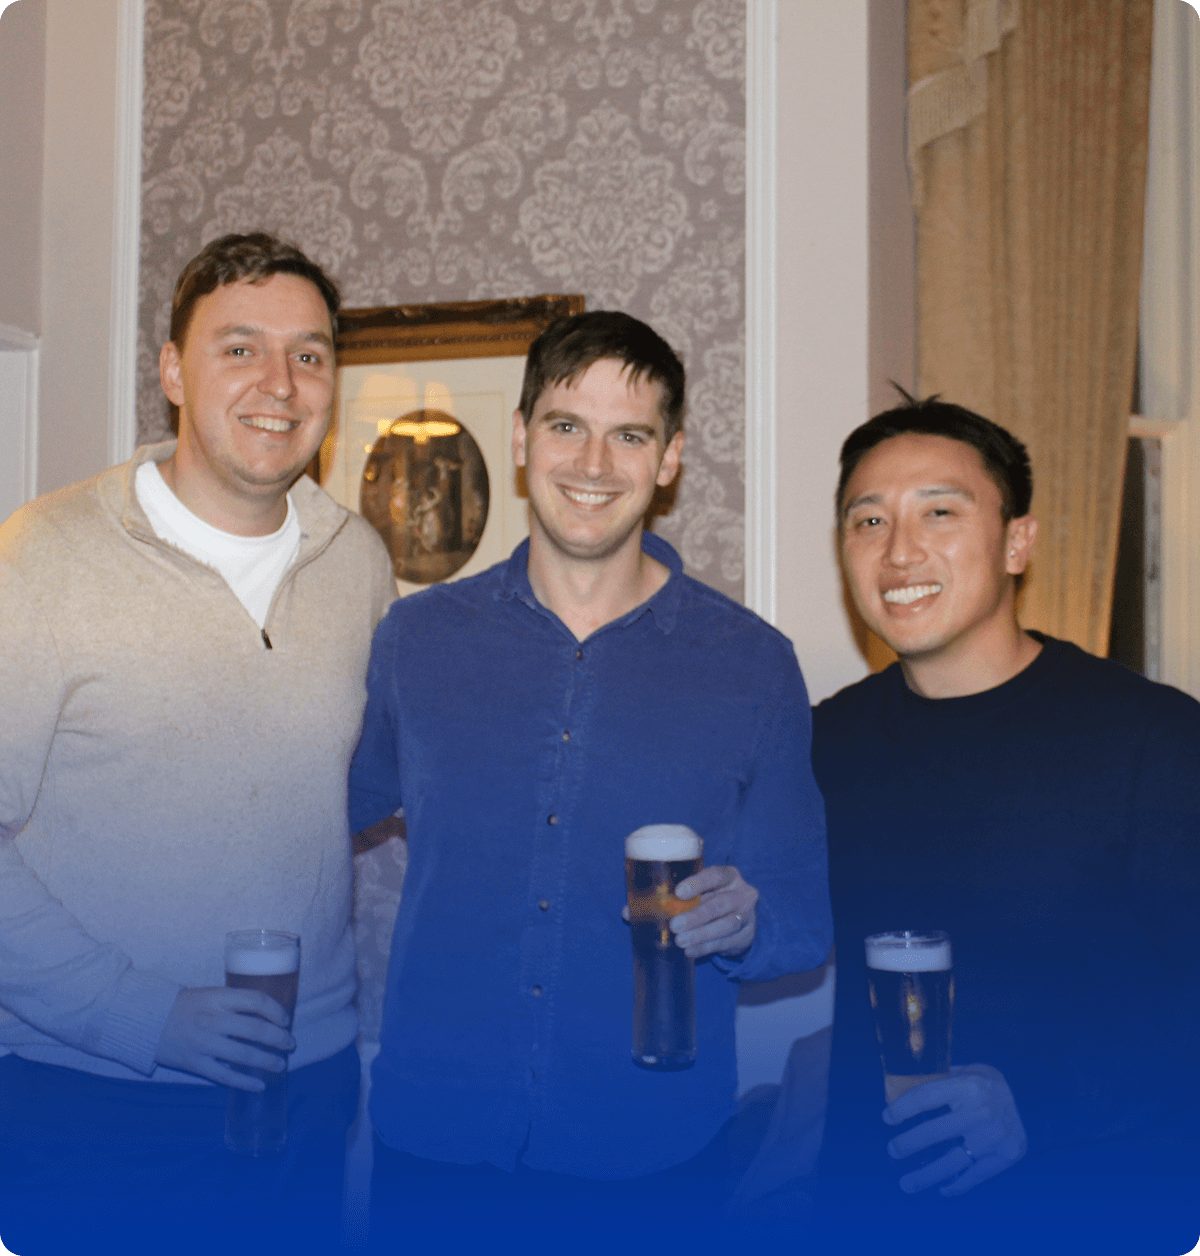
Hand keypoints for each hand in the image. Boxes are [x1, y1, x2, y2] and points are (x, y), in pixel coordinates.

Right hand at [154, 987, 295, 1090]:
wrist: (145, 1021)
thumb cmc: (182, 1006)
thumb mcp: (208, 994)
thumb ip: (232, 1002)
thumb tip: (264, 1014)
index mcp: (218, 998)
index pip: (256, 1001)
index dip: (276, 1011)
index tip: (285, 1019)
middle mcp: (213, 1020)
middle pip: (255, 1029)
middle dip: (278, 1038)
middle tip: (290, 1044)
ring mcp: (204, 1044)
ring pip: (244, 1054)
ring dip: (267, 1061)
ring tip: (280, 1064)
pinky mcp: (195, 1063)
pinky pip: (225, 1076)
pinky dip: (245, 1082)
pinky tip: (260, 1085)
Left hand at [670, 865, 758, 958]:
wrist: (741, 919)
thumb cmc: (715, 899)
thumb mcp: (706, 890)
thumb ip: (690, 896)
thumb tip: (665, 906)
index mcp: (731, 876)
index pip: (716, 875)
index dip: (697, 883)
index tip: (678, 892)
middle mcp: (743, 894)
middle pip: (720, 904)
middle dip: (696, 916)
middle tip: (675, 925)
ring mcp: (748, 915)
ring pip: (726, 925)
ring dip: (700, 934)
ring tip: (680, 940)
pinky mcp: (747, 935)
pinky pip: (725, 942)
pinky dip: (705, 947)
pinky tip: (690, 950)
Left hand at [883, 1063, 1026, 1195]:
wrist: (1029, 1097)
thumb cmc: (985, 1083)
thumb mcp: (963, 1071)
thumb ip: (936, 1082)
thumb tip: (897, 1092)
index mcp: (968, 1086)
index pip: (926, 1097)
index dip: (903, 1108)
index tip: (887, 1118)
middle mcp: (982, 1112)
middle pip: (935, 1132)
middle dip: (909, 1143)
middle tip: (892, 1150)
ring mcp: (995, 1137)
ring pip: (954, 1161)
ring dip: (927, 1175)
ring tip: (906, 1184)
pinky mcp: (1007, 1155)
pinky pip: (976, 1174)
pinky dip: (958, 1184)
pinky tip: (942, 1189)